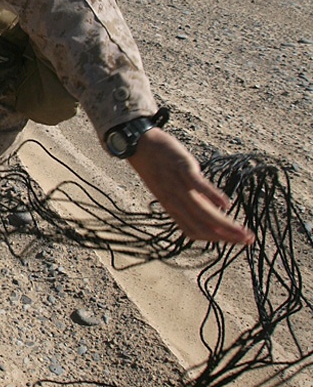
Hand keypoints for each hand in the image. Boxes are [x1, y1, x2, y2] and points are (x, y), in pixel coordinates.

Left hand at [127, 128, 254, 245]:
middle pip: (201, 226)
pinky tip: (227, 204)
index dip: (216, 239)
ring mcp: (178, 185)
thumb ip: (188, 203)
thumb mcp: (170, 190)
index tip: (237, 241)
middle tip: (247, 240)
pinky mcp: (181, 168)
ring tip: (242, 230)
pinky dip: (212, 196)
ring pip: (201, 211)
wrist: (139, 145)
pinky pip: (197, 185)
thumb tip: (213, 211)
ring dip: (224, 223)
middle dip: (226, 236)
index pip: (195, 232)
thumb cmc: (158, 168)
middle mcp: (174, 201)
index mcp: (173, 208)